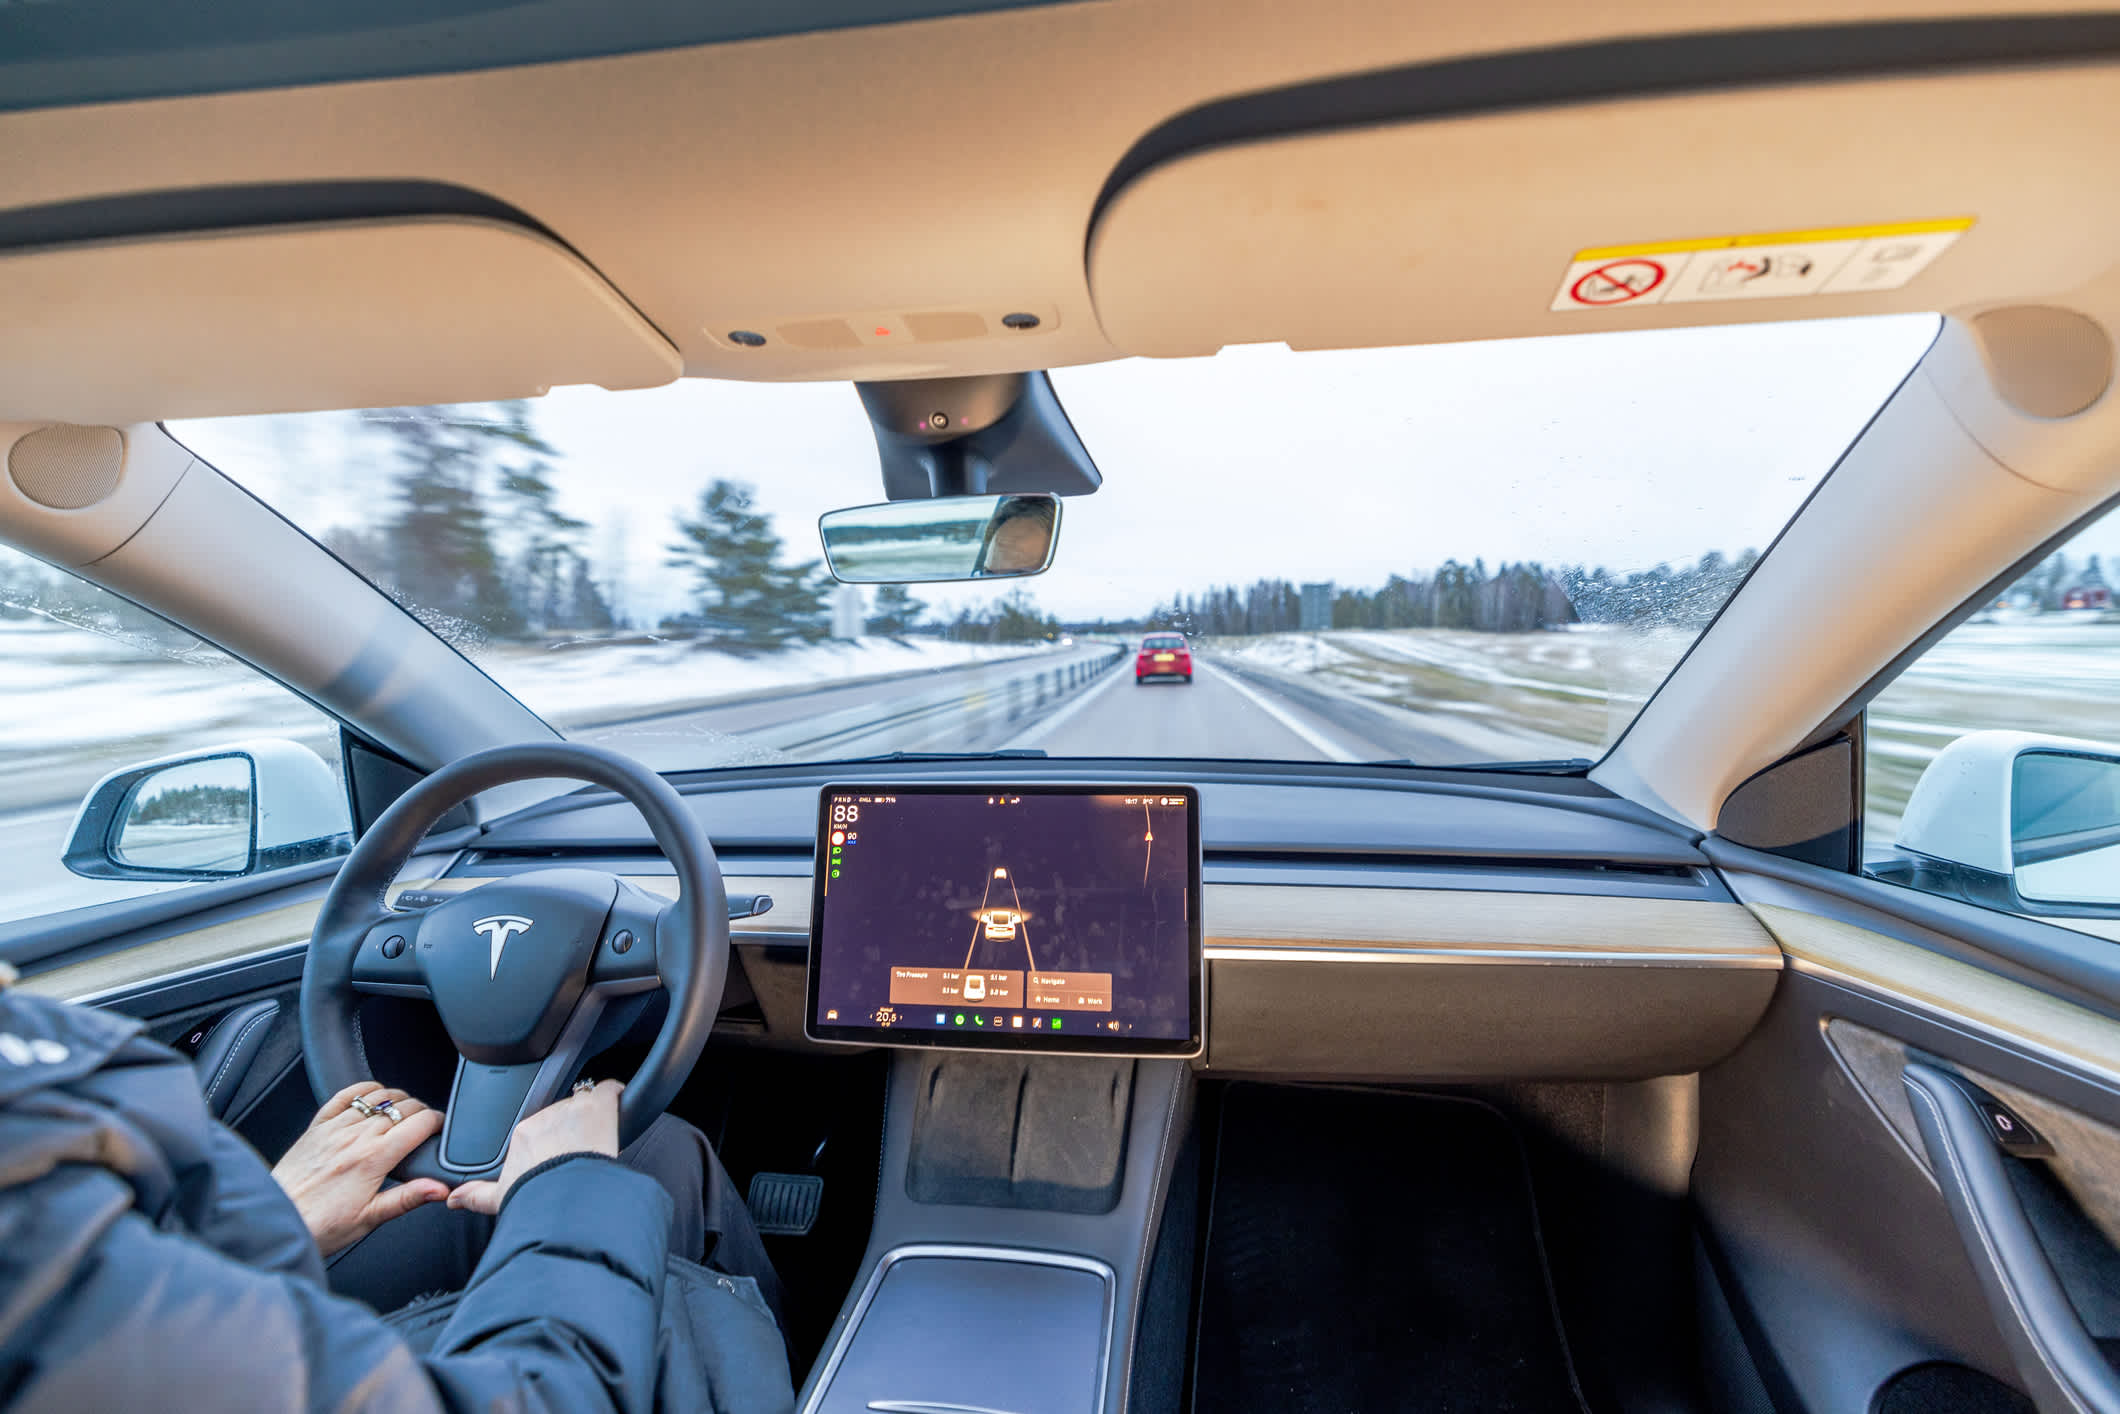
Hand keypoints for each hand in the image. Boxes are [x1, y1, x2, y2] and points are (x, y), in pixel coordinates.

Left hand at [271, 1082, 446, 1256]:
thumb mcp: (369, 1219)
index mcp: (374, 1159)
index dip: (438, 1121)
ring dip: (396, 1099)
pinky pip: (346, 1094)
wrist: (278, 1219)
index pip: (420, 1122)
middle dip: (420, 1111)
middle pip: (403, 1106)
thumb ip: (407, 1199)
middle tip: (423, 1127)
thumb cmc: (319, 1225)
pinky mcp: (317, 1126)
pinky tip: (371, 1098)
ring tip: (401, 1113)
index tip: (440, 1129)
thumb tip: (439, 1189)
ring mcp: (335, 1127)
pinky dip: (364, 1090)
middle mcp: (356, 1137)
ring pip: (378, 1096)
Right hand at [446, 1079, 622, 1216]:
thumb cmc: (535, 1198)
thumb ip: (477, 1195)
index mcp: (523, 1134)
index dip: (554, 1137)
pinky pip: (610, 1089)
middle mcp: (546, 1116)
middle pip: (564, 1113)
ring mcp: (572, 1108)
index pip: (541, 1126)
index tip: (561, 1150)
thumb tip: (453, 1198)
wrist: (563, 1196)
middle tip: (585, 1148)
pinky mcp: (598, 1106)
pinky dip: (617, 1096)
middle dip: (574, 1127)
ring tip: (602, 1137)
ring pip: (587, 1103)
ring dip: (595, 1117)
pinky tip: (621, 1109)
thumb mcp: (501, 1199)